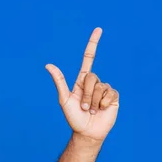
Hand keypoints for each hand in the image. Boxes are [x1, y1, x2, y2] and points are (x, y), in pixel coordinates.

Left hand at [45, 27, 118, 142]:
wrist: (87, 132)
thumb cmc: (73, 117)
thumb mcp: (64, 99)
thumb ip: (59, 81)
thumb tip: (48, 64)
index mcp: (82, 80)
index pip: (89, 58)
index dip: (93, 43)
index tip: (99, 29)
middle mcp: (94, 82)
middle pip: (92, 77)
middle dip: (86, 95)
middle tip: (84, 108)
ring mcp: (104, 89)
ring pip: (101, 87)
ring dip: (94, 101)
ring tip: (92, 110)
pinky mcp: (113, 97)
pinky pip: (110, 94)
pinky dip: (104, 104)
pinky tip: (102, 110)